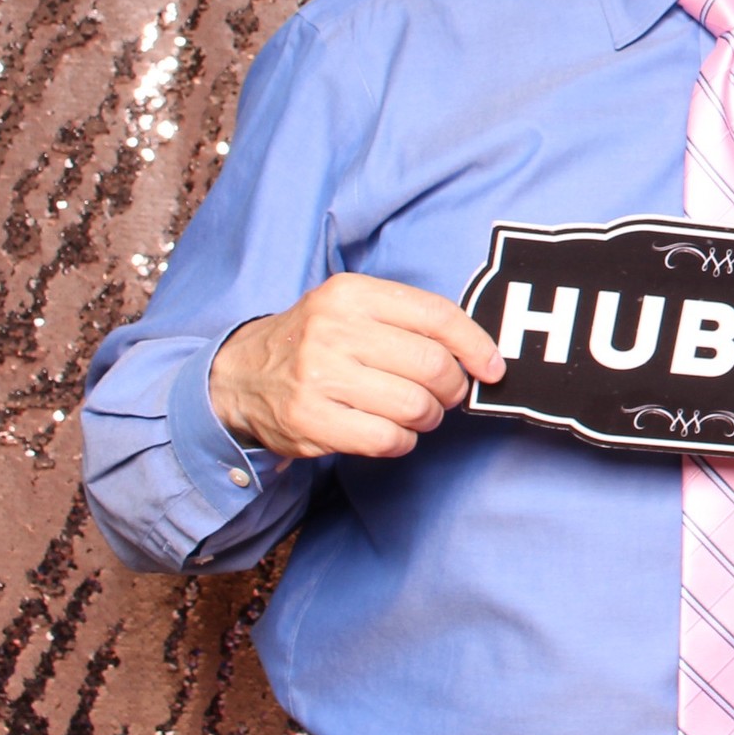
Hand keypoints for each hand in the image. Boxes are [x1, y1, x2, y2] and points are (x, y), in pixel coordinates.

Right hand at [208, 274, 503, 459]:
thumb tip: (480, 351)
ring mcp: (318, 377)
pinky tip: (392, 431)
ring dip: (428, 418)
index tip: (492, 368)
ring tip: (417, 414)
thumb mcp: (354, 307)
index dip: (476, 346)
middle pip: (433, 365)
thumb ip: (410, 320)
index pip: (437, 316)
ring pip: (414, 406)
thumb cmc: (318, 340)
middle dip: (453, 388)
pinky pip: (387, 439)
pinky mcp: (310, 421)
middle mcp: (333, 331)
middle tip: (447, 395)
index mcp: (352, 294)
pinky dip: (402, 440)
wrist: (241, 374)